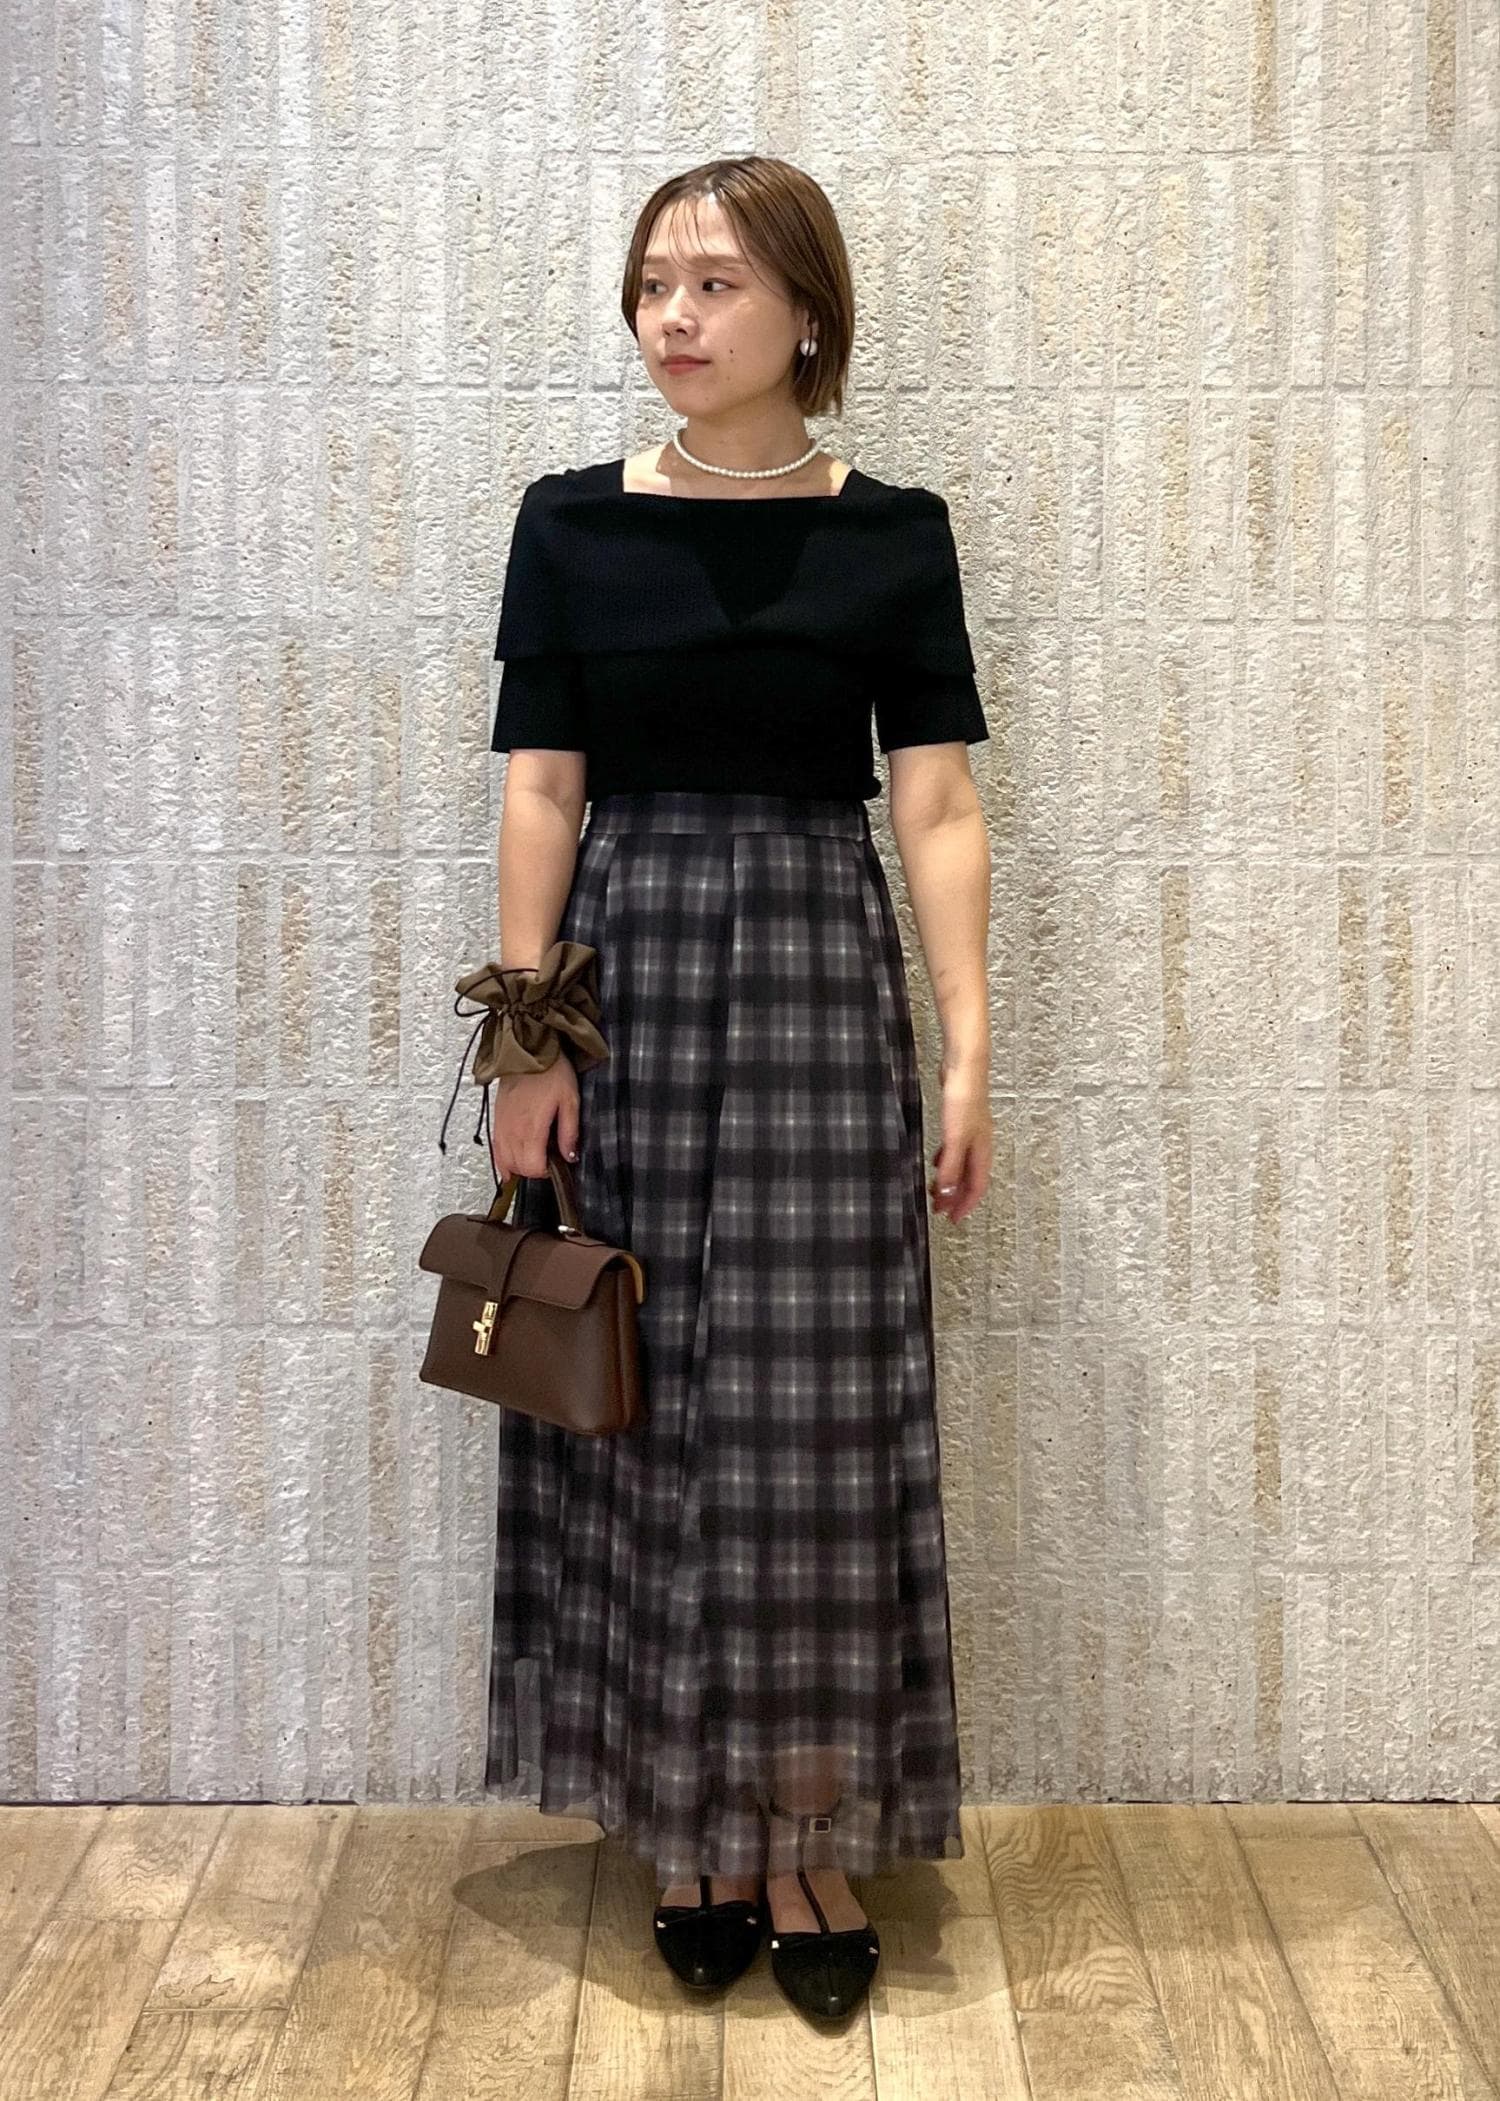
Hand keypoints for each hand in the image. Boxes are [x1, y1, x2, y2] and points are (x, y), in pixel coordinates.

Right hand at [489, 1054, 580, 1179]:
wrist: (528, 1050)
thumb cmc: (551, 1072)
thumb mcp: (570, 1101)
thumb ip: (569, 1132)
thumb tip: (569, 1156)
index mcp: (532, 1128)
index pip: (533, 1167)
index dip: (546, 1171)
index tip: (556, 1164)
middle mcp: (513, 1130)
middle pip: (518, 1168)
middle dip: (533, 1170)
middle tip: (547, 1160)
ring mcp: (502, 1125)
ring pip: (504, 1161)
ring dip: (518, 1166)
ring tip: (532, 1158)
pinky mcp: (497, 1119)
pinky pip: (495, 1149)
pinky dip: (502, 1160)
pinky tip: (511, 1161)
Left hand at [928, 1059, 990, 1224]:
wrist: (964, 1067)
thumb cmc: (964, 1098)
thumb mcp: (955, 1139)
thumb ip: (951, 1168)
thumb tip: (948, 1196)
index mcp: (982, 1150)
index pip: (977, 1186)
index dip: (966, 1205)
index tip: (953, 1220)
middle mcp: (980, 1144)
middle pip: (971, 1178)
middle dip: (958, 1196)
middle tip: (942, 1210)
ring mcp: (971, 1132)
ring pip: (963, 1165)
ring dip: (951, 1180)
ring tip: (937, 1191)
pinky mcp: (960, 1120)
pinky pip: (955, 1150)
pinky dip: (947, 1161)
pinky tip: (938, 1161)